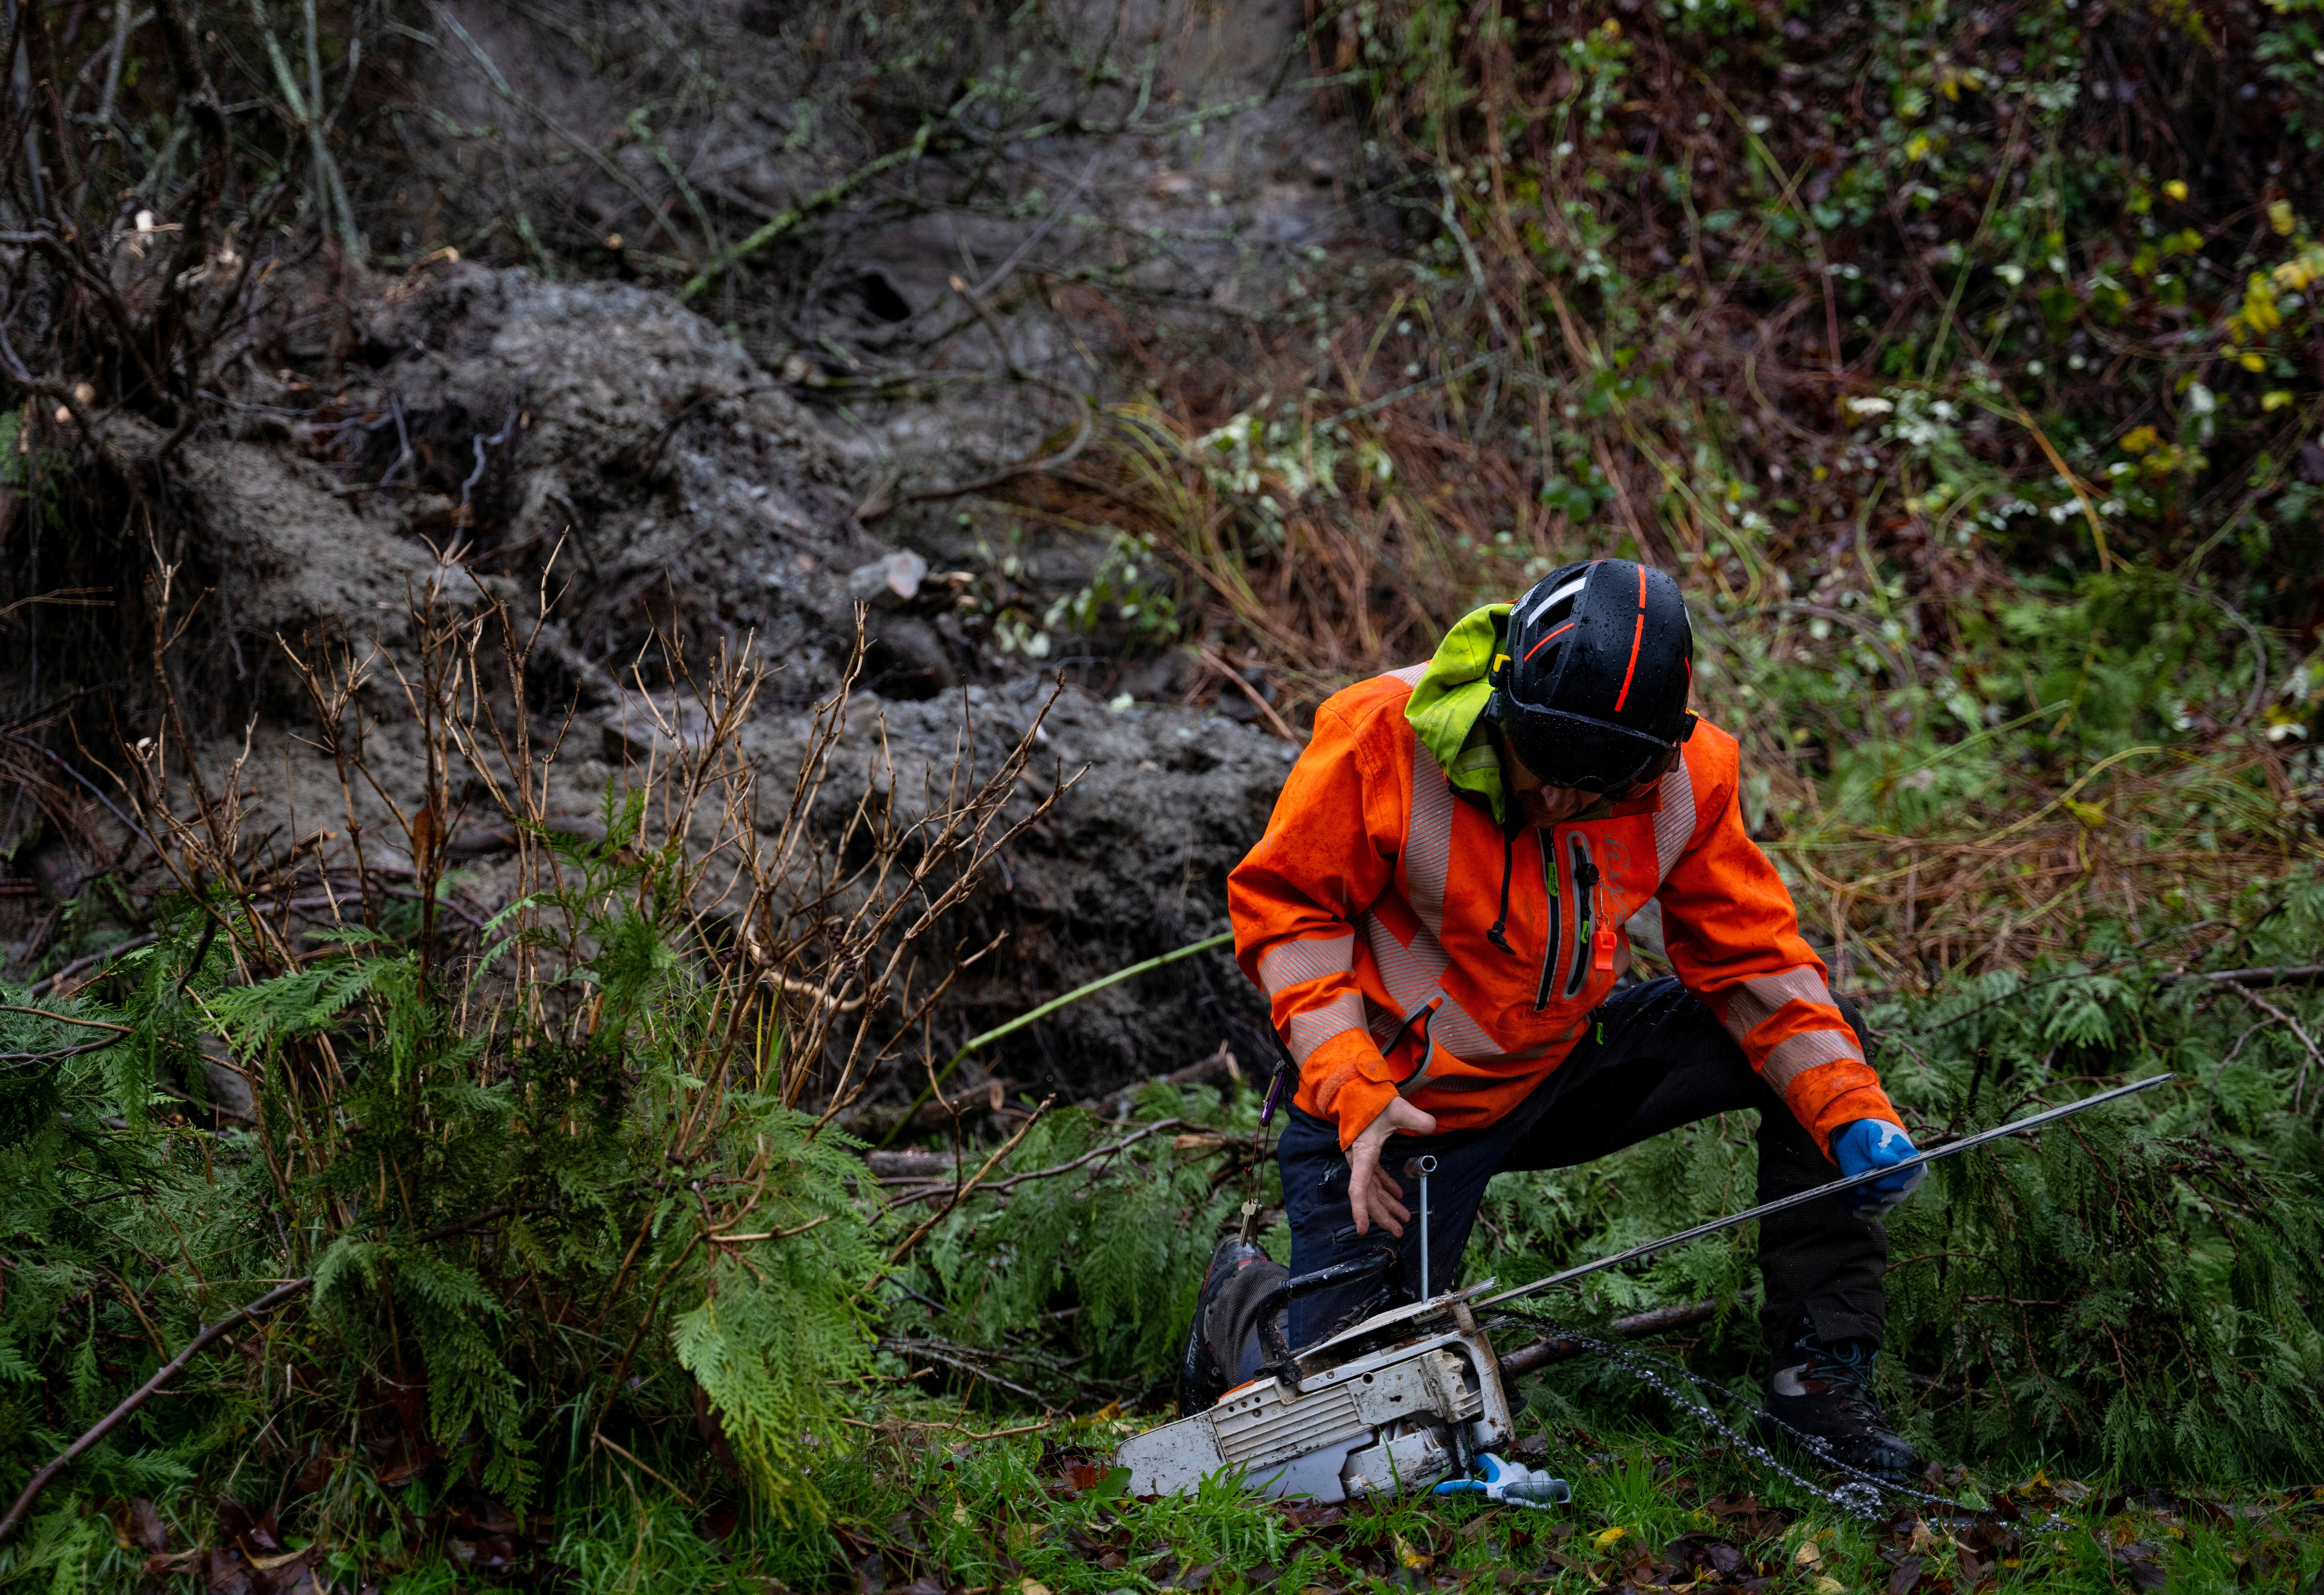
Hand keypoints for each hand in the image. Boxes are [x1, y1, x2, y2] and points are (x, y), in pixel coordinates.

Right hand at [1348, 1096, 1439, 1237]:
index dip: (1360, 1210)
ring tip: (1403, 1219)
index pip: (1359, 1187)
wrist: (1355, 1089)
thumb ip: (1416, 1119)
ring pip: (1373, 1188)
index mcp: (1363, 1153)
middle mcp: (1359, 1160)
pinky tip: (1398, 1195)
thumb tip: (1431, 1126)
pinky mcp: (1367, 1153)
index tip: (1362, 1230)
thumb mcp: (1396, 1109)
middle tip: (1398, 1231)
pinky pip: (1375, 1177)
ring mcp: (1362, 1158)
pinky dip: (1386, 1187)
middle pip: (1369, 1195)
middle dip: (1382, 1215)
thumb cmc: (1371, 1099)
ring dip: (1386, 1204)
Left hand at [1831, 1118, 1924, 1219]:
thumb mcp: (1874, 1134)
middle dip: (1873, 1196)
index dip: (1892, 1185)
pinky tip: (1848, 1205)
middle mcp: (1906, 1184)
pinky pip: (1870, 1213)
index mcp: (1913, 1166)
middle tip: (1855, 1190)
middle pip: (1893, 1198)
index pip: (1907, 1181)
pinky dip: (1858, 1211)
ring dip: (1861, 1203)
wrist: (1858, 1140)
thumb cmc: (1872, 1133)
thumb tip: (1891, 1161)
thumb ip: (1881, 1147)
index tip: (1876, 1183)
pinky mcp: (1878, 1200)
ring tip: (1845, 1193)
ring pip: (1880, 1208)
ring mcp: (1892, 1194)